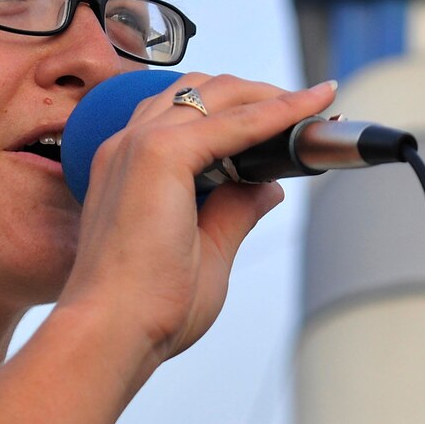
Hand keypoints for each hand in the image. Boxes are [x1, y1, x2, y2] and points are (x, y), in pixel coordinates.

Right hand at [56, 74, 337, 378]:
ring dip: (269, 94)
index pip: (188, 115)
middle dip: (259, 93)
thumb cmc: (147, 308)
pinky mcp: (160, 154)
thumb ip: (234, 211)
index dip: (241, 111)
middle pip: (202, 91)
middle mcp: (129, 145)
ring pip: (217, 93)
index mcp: (130, 167)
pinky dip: (276, 113)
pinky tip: (308, 111)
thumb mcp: (206, 251)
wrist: (110, 332)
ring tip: (313, 106)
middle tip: (309, 110)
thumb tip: (269, 187)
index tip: (288, 119)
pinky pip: (235, 121)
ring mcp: (141, 144)